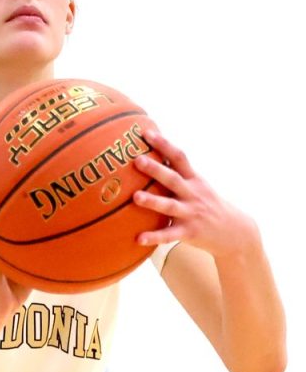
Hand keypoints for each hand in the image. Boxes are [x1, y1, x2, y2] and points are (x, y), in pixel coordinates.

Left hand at [133, 129, 257, 258]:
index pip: (179, 158)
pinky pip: (169, 235)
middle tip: (137, 160)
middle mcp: (193, 194)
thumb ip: (178, 173)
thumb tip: (151, 155)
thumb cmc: (207, 205)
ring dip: (153, 201)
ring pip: (170, 206)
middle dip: (155, 169)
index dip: (164, 144)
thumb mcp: (198, 185)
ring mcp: (191, 213)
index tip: (147, 133)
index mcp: (194, 180)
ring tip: (135, 197)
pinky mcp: (190, 232)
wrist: (235, 232)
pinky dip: (154, 237)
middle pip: (173, 179)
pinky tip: (139, 239)